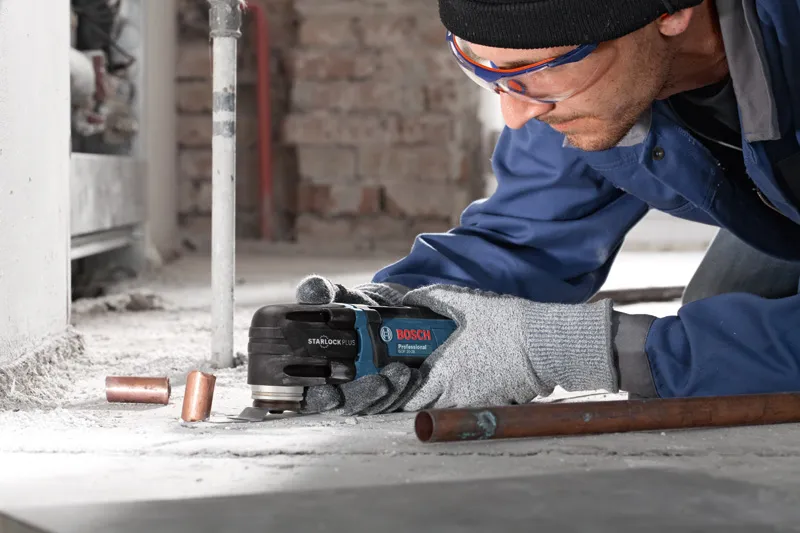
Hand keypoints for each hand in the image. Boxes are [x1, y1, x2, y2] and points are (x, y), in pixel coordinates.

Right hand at [294, 275, 415, 415]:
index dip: (320, 399)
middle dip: (364, 397)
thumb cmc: (349, 310)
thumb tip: (313, 290)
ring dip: (391, 392)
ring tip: (402, 373)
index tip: (330, 395)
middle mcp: (340, 385)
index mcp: (317, 370)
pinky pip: (397, 398)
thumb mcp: (336, 298)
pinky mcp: (388, 391)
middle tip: (380, 384)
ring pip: (375, 403)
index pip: (312, 395)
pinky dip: (406, 389)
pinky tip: (413, 375)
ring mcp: (365, 390)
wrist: (380, 311)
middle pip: (348, 404)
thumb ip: (321, 293)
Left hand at [399, 284, 616, 410]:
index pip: (412, 399)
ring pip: (451, 410)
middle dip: (423, 398)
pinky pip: (475, 408)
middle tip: (423, 379)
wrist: (543, 343)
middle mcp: (458, 395)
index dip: (403, 392)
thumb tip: (409, 297)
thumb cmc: (504, 323)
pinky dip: (470, 400)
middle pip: (429, 409)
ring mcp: (479, 403)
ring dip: (445, 400)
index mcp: (445, 373)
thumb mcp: (465, 302)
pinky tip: (475, 381)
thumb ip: (433, 298)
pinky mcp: (498, 405)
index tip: (403, 380)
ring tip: (449, 380)